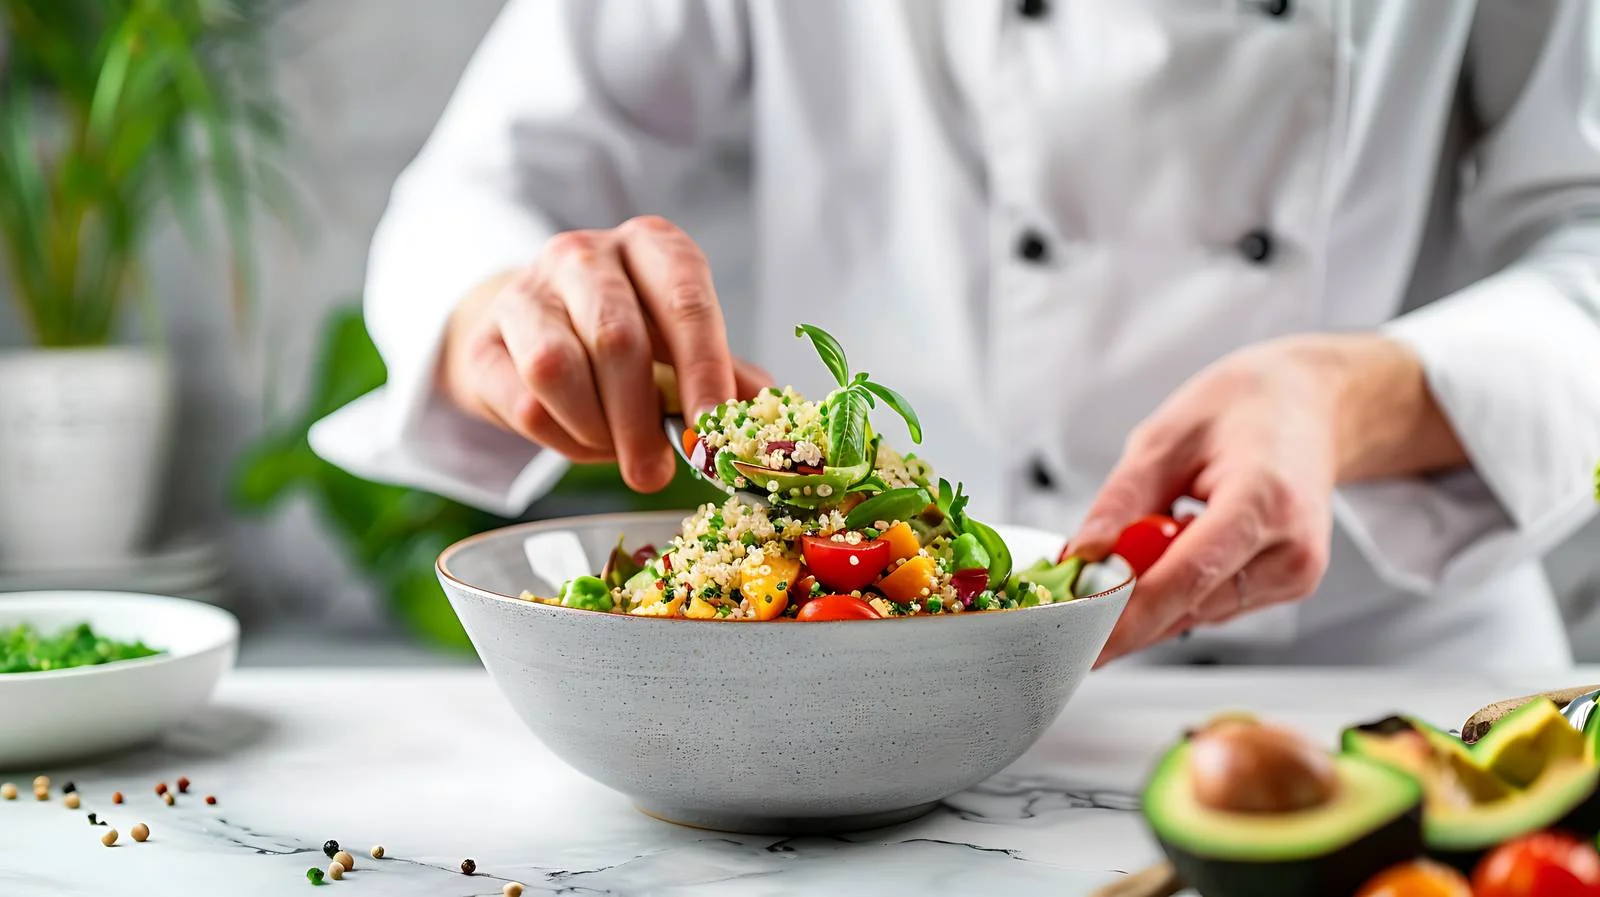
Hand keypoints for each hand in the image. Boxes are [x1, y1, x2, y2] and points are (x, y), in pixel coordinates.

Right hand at [439, 215, 771, 490]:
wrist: (532, 328)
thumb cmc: (626, 335)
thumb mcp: (682, 343)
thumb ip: (727, 377)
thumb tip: (772, 417)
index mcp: (651, 246)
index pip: (684, 299)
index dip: (704, 368)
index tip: (714, 426)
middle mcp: (585, 255)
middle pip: (615, 338)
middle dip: (640, 419)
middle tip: (656, 476)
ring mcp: (526, 292)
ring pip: (557, 368)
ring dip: (594, 428)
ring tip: (617, 453)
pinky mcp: (484, 340)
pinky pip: (522, 401)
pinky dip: (559, 438)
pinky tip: (582, 440)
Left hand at [1068, 334, 1467, 665]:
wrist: (1309, 405)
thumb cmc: (1243, 409)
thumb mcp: (1164, 438)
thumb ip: (1121, 502)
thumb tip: (1082, 557)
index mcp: (1264, 500)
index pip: (1188, 578)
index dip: (1127, 616)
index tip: (1079, 637)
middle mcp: (1292, 549)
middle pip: (1190, 605)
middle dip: (1124, 610)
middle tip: (1069, 603)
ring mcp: (1297, 573)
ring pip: (1198, 612)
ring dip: (1152, 596)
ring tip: (1135, 546)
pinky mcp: (1291, 585)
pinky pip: (1214, 604)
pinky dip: (1178, 588)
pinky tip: (1172, 550)